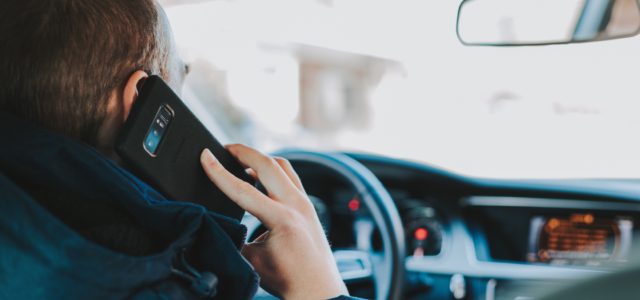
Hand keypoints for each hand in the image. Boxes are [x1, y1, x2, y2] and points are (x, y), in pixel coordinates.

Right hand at [200, 145, 347, 299]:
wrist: (318, 291)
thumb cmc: (287, 279)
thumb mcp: (251, 259)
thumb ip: (233, 236)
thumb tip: (217, 220)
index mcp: (282, 219)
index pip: (243, 189)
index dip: (219, 172)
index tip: (205, 156)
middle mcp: (297, 205)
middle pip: (267, 163)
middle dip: (243, 151)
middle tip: (224, 148)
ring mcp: (306, 203)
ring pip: (283, 166)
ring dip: (260, 159)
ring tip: (240, 159)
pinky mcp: (309, 205)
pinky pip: (291, 177)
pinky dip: (273, 170)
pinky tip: (260, 176)